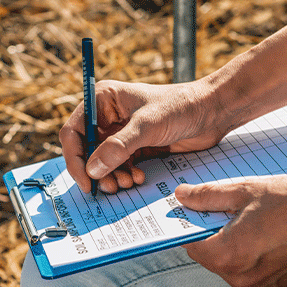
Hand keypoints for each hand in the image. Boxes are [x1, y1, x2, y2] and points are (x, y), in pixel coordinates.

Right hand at [59, 79, 232, 193]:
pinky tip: (138, 178)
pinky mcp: (135, 146)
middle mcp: (107, 115)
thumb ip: (118, 147)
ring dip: (111, 176)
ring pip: (102, 162)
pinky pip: (119, 166)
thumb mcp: (147, 126)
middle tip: (109, 187)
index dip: (75, 157)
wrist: (212, 111)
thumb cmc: (181, 106)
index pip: (74, 131)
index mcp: (102, 100)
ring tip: (126, 184)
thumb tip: (92, 169)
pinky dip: (124, 175)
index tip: (85, 180)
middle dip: (95, 170)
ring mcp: (120, 132)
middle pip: (86, 150)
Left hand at [176, 176, 286, 286]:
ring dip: (236, 245)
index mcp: (229, 255)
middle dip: (215, 234)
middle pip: (212, 257)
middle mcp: (243, 277)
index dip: (192, 226)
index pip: (191, 245)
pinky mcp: (282, 284)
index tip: (197, 211)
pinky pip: (256, 271)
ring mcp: (264, 284)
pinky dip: (257, 255)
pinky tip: (271, 234)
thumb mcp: (244, 190)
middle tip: (231, 210)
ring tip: (256, 220)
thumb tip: (183, 196)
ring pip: (233, 265)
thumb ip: (208, 196)